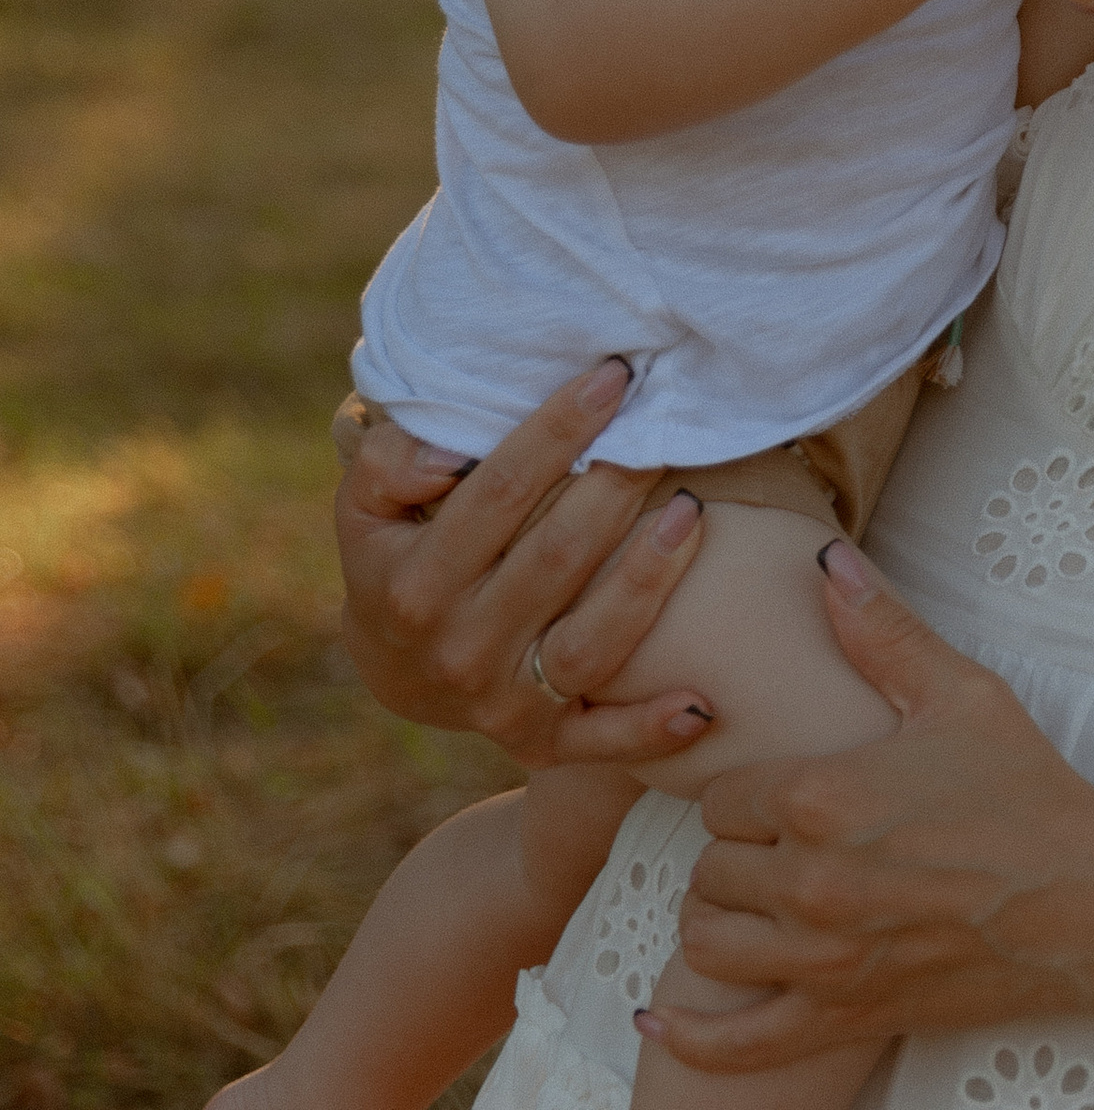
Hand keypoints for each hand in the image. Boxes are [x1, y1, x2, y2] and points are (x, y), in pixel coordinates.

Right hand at [333, 360, 715, 765]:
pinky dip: (650, 729)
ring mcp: (503, 703)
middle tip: (667, 429)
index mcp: (417, 585)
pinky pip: (602, 742)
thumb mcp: (365, 508)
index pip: (498, 494)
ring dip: (647, 581)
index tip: (614, 378)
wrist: (397, 669)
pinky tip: (702, 702)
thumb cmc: (397, 556)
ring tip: (690, 513)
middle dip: (616, 487)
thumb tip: (444, 457)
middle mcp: (461, 650)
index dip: (558, 430)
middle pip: (555, 560)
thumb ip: (388, 466)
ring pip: (589, 645)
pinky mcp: (541, 742)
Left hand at [644, 550, 1093, 1070]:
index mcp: (823, 794)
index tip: (779, 791)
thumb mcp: (959, 693)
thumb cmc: (1026, 790)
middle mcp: (808, 880)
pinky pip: (737, 1042)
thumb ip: (883, 628)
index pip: (721, 797)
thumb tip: (828, 559)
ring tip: (750, 902)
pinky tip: (661, 1016)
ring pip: (706, 942)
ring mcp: (822, 958)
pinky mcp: (842, 1016)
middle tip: (775, 843)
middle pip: (709, 868)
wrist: (1085, 901)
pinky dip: (691, 1033)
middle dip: (733, 853)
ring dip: (718, 920)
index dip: (746, 791)